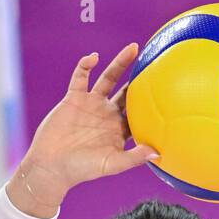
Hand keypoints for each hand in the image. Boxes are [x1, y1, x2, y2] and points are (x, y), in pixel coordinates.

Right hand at [7, 44, 157, 216]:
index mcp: (119, 129)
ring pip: (108, 78)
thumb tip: (157, 153)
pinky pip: (81, 76)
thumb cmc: (82, 169)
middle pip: (128, 91)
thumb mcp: (111, 165)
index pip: (139, 112)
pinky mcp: (74, 98)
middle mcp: (107, 114)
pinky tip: (94, 57)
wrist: (51, 165)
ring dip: (119, 63)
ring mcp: (91, 104)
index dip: (152, 102)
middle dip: (140, 77)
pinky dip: (86, 65)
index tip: (167, 88)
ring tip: (133, 48)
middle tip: (156, 60)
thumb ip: (133, 158)